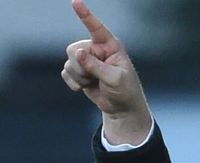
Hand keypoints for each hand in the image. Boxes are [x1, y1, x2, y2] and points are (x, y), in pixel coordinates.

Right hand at [62, 0, 151, 144]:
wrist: (120, 107)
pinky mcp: (78, 71)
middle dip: (80, 66)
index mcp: (110, 46)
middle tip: (94, 77)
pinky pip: (65, 73)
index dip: (86, 15)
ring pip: (69, 62)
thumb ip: (96, 66)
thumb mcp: (115, 78)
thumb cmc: (125, 90)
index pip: (97, 28)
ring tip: (94, 82)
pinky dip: (74, 83)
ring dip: (79, 77)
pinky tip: (86, 87)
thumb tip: (78, 53)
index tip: (76, 2)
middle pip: (74, 49)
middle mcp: (96, 49)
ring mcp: (86, 60)